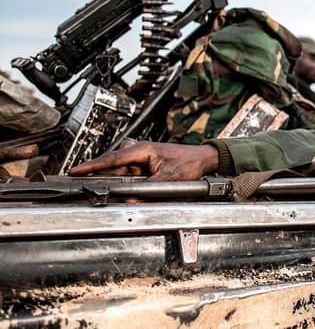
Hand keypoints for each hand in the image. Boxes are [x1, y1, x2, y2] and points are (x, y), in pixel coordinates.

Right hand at [68, 142, 219, 180]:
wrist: (203, 159)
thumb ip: (148, 190)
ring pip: (120, 174)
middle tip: (80, 184)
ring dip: (113, 183)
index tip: (76, 171)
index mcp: (142, 150)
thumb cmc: (190, 162)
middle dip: (98, 176)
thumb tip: (131, 199)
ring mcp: (142, 160)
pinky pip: (130, 177)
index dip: (92, 166)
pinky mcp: (146, 168)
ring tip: (100, 191)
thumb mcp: (169, 179)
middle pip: (113, 167)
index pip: (112, 159)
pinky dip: (124, 185)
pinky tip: (120, 193)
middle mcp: (140, 153)